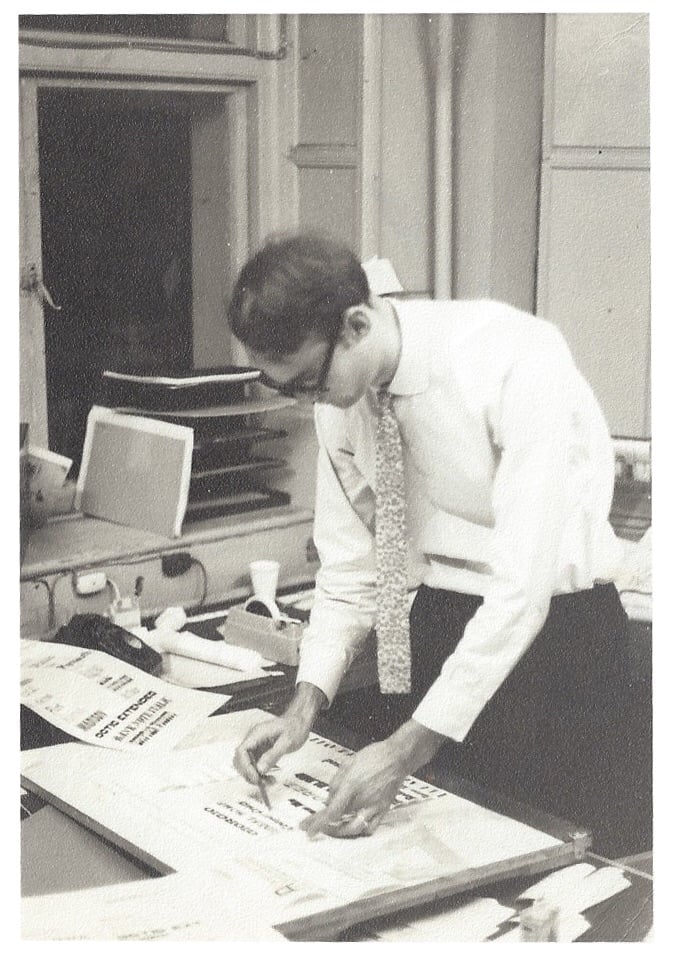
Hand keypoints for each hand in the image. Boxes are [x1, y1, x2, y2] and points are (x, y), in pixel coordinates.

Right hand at [232, 681, 325, 782]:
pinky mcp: (261, 751)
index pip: (241, 751)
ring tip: (269, 781)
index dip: (245, 766)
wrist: (300, 722)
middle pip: (240, 760)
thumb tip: (260, 769)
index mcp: (257, 733)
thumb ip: (273, 755)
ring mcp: (256, 745)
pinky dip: (260, 774)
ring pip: (247, 765)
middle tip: (262, 782)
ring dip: (255, 776)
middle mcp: (254, 739)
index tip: (255, 777)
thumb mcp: (287, 742)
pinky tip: (269, 777)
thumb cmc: (295, 727)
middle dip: (249, 773)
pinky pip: (254, 765)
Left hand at [300, 719, 445, 838]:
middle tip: (315, 826)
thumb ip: (336, 784)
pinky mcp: (383, 810)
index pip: (331, 811)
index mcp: (351, 785)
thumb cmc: (373, 756)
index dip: (317, 823)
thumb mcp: (347, 763)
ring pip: (354, 829)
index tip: (307, 828)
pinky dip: (359, 832)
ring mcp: (374, 807)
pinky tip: (352, 828)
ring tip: (331, 829)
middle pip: (339, 822)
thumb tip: (329, 800)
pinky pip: (370, 828)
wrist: (397, 757)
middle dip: (324, 827)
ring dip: (340, 832)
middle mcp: (362, 799)